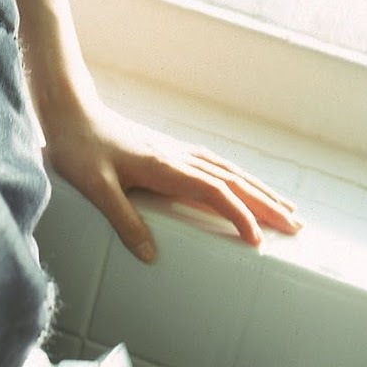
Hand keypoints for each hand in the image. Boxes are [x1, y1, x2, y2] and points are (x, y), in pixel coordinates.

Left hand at [41, 93, 301, 261]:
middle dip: (265, 202)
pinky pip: (213, 165)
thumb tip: (151, 256)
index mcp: (163, 165)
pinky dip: (236, 176)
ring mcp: (174, 150)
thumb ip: (123, 220)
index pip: (213, 191)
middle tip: (297, 224)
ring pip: (226, 170)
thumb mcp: (96, 188)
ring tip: (284, 206)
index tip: (258, 240)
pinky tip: (241, 184)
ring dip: (257, 188)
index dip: (238, 215)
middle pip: (231, 179)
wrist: (70, 111)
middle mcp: (175, 155)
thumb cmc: (79, 148)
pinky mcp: (168, 150)